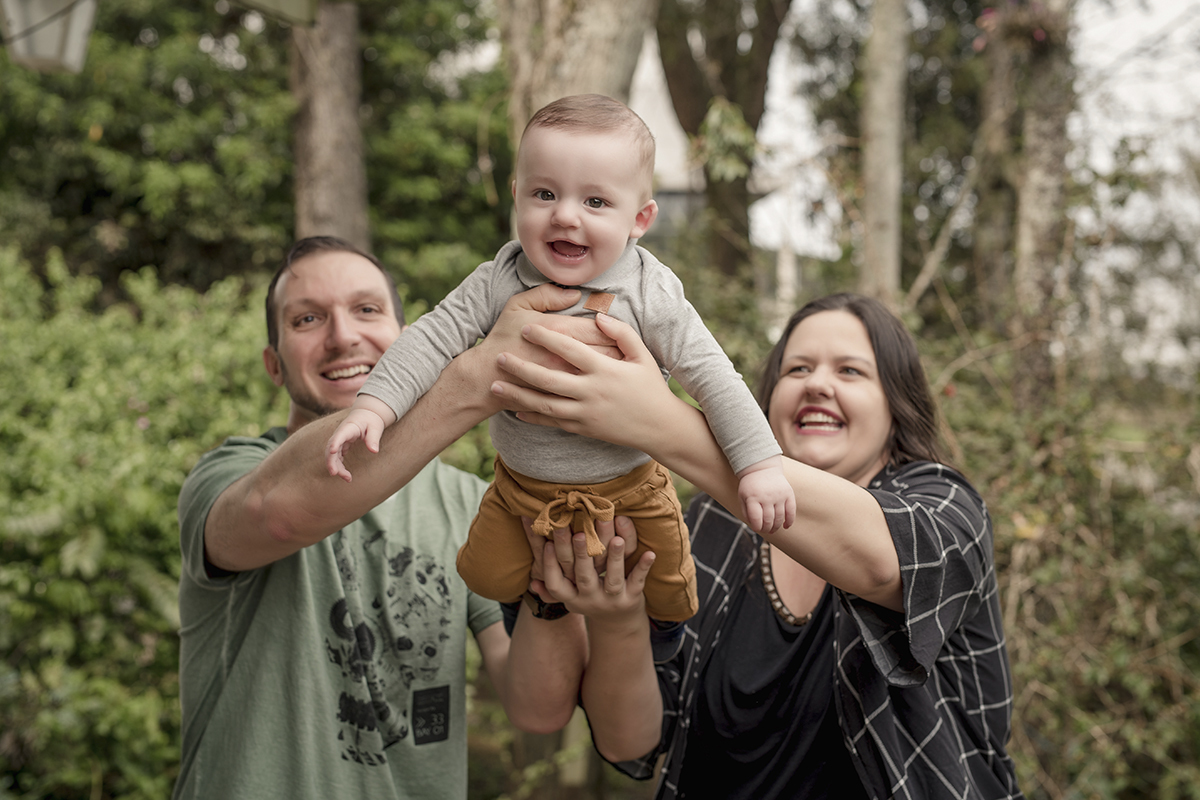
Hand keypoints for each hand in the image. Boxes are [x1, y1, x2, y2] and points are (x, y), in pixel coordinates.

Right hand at [326, 409, 384, 481]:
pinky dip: (339, 465)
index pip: (339, 435)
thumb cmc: (371, 421)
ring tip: (348, 478)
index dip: (334, 442)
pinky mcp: (341, 445)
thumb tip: (374, 451)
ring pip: (332, 454)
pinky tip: (345, 474)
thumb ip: (373, 438)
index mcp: (348, 427)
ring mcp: (339, 439)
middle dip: (331, 461)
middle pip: (331, 448)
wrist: (367, 415)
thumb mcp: (375, 428)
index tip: (332, 450)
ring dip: (337, 466)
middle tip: (335, 474)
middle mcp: (340, 434)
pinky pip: (337, 456)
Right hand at [453, 285, 620, 416]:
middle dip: (619, 351)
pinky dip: (599, 387)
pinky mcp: (560, 396)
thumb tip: (575, 294)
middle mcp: (565, 356)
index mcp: (558, 331)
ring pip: (600, 374)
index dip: (610, 327)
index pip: (597, 327)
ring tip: (620, 366)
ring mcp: (563, 379)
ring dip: (614, 370)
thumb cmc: (503, 338)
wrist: (485, 376)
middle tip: (626, 348)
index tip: (615, 326)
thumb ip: (546, 295)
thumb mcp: (517, 306)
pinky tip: (603, 384)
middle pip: (605, 351)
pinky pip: (588, 390)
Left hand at [490, 312, 679, 449]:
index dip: (547, 338)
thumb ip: (621, 333)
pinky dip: (533, 417)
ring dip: (518, 395)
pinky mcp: (584, 429)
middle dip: (521, 368)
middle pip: (549, 379)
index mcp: (605, 370)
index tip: (527, 328)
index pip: (570, 350)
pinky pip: (553, 422)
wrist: (660, 428)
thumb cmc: (651, 387)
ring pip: (545, 404)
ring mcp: (586, 413)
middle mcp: (592, 392)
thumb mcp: (642, 356)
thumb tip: (597, 317)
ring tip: (495, 386)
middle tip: (500, 357)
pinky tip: (514, 410)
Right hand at [530, 517, 653, 619]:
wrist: (619, 625)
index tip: (548, 545)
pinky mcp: (632, 598)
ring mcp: (612, 599)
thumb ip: (551, 586)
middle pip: (583, 576)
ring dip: (615, 559)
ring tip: (616, 539)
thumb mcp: (569, 596)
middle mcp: (589, 599)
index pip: (556, 582)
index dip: (550, 565)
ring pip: (612, 579)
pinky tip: (650, 553)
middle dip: (581, 554)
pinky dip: (643, 568)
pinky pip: (638, 582)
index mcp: (570, 596)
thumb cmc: (589, 599)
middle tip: (580, 533)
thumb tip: (531, 582)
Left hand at [738, 460, 795, 533]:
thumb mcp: (742, 497)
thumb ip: (746, 512)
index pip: (756, 519)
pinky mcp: (788, 493)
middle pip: (768, 520)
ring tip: (773, 529)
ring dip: (776, 527)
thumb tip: (755, 526)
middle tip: (766, 530)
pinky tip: (786, 526)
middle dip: (767, 529)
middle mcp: (766, 497)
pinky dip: (789, 521)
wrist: (762, 468)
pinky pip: (791, 511)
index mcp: (752, 498)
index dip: (757, 527)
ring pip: (779, 518)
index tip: (757, 528)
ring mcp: (779, 495)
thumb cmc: (751, 485)